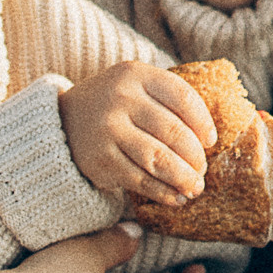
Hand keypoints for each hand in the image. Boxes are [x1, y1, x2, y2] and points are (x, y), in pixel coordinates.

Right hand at [59, 59, 217, 203]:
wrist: (62, 122)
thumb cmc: (114, 106)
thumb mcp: (135, 87)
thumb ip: (167, 101)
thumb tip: (209, 137)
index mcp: (136, 74)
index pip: (182, 97)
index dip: (203, 122)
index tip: (210, 141)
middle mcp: (121, 98)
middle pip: (174, 132)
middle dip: (195, 157)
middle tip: (202, 170)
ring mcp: (109, 129)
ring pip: (159, 159)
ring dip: (184, 178)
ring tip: (195, 188)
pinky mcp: (101, 159)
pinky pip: (141, 180)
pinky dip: (163, 192)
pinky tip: (175, 197)